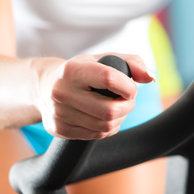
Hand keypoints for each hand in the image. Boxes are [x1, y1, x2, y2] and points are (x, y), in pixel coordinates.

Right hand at [37, 53, 154, 139]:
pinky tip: (105, 117)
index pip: (109, 79)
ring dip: (120, 119)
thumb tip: (151, 77)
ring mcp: (58, 113)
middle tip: (127, 100)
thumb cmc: (82, 70)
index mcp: (72, 70)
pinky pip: (96, 135)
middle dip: (127, 106)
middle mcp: (61, 92)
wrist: (43, 86)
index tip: (131, 88)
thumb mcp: (104, 59)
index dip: (128, 87)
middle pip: (109, 110)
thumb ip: (132, 63)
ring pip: (105, 126)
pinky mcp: (59, 130)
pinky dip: (108, 128)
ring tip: (117, 108)